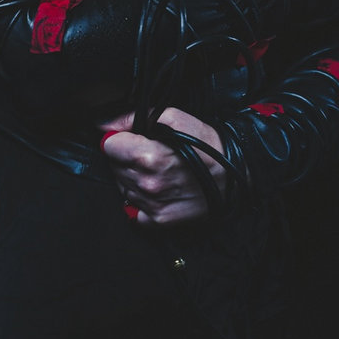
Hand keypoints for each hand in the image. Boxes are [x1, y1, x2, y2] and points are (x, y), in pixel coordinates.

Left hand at [98, 107, 225, 225]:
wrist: (233, 175)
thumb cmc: (206, 144)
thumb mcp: (173, 117)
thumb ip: (132, 117)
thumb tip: (105, 123)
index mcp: (147, 157)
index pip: (108, 146)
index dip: (119, 139)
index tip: (131, 138)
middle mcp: (147, 184)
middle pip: (114, 166)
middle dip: (126, 157)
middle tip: (148, 151)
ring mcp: (152, 205)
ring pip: (123, 187)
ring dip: (133, 177)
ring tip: (156, 169)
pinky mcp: (159, 221)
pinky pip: (133, 210)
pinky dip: (139, 199)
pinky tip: (156, 188)